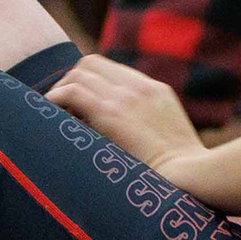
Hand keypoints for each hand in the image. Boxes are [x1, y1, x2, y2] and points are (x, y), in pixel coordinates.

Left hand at [39, 54, 204, 170]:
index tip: (79, 104)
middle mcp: (139, 87)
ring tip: (55, 115)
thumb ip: (151, 125)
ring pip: (78, 74)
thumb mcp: (171, 138)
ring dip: (62, 91)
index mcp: (155, 90)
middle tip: (63, 108)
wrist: (191, 175)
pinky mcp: (111, 114)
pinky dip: (56, 99)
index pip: (111, 70)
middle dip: (71, 81)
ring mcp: (125, 98)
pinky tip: (49, 113)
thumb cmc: (182, 171)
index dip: (90, 82)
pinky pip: (72, 92)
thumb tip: (129, 136)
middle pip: (91, 64)